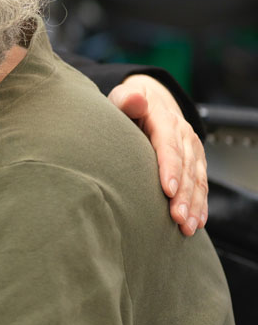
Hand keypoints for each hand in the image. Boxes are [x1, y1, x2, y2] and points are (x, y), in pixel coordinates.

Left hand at [109, 74, 207, 236]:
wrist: (150, 101)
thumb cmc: (129, 105)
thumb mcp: (122, 98)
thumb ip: (126, 99)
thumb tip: (135, 99)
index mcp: (164, 119)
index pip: (168, 145)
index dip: (170, 168)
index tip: (168, 189)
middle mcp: (183, 135)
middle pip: (186, 167)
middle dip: (183, 195)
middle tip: (177, 218)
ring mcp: (192, 149)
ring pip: (197, 180)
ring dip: (194, 205)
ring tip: (186, 226)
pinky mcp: (195, 161)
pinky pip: (201, 184)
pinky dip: (200, 204)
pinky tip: (197, 221)